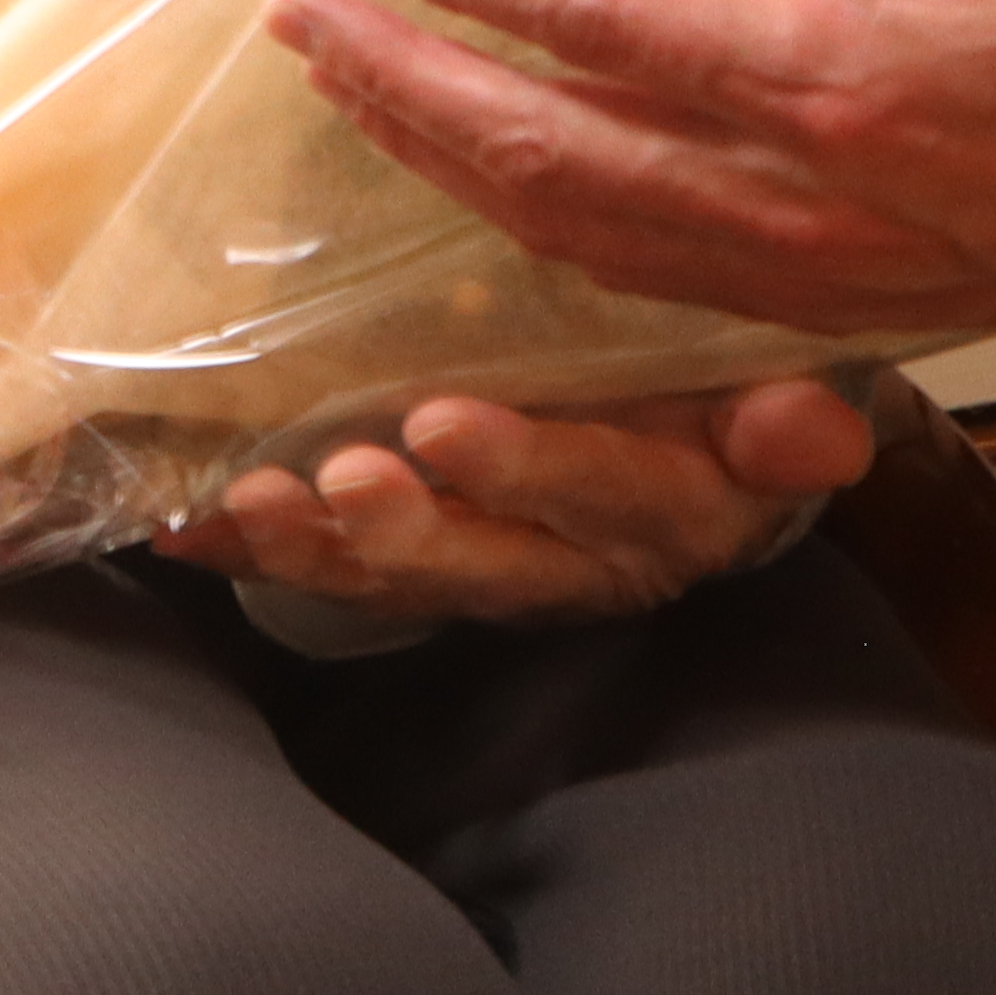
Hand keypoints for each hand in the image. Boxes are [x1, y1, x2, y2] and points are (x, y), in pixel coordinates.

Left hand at [150, 379, 874, 622]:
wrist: (727, 477)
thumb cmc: (741, 412)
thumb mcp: (783, 413)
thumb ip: (792, 426)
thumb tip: (817, 429)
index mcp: (668, 511)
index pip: (601, 491)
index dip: (525, 465)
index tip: (443, 425)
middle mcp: (576, 561)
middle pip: (484, 560)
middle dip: (399, 529)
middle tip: (332, 481)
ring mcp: (497, 573)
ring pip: (400, 582)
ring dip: (313, 552)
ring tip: (238, 510)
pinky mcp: (433, 568)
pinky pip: (336, 579)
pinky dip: (250, 559)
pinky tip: (178, 532)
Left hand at [268, 0, 995, 337]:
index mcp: (843, 81)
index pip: (610, 29)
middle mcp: (797, 195)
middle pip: (550, 154)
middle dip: (407, 85)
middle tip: (298, 19)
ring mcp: (799, 271)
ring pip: (574, 234)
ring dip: (447, 161)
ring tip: (351, 91)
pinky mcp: (815, 307)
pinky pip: (634, 282)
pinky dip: (529, 233)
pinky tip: (478, 185)